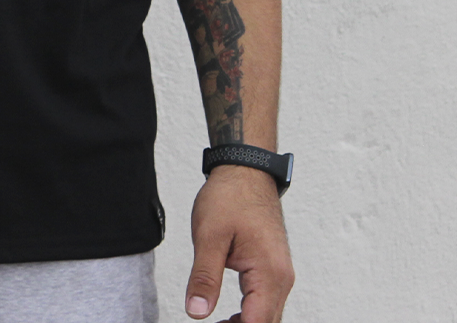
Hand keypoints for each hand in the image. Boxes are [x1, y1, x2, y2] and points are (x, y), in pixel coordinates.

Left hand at [185, 165, 294, 322]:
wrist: (246, 170)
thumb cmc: (230, 196)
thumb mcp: (208, 236)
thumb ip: (204, 277)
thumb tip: (196, 313)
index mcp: (269, 273)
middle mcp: (282, 278)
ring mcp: (280, 274)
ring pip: (268, 316)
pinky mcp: (274, 268)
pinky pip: (266, 302)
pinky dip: (250, 313)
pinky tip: (229, 316)